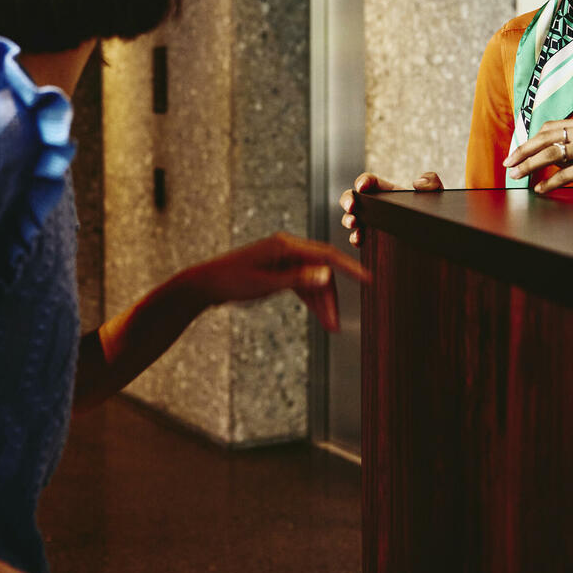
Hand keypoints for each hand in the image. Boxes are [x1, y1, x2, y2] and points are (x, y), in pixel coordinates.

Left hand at [179, 233, 368, 332]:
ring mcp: (283, 259)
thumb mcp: (265, 284)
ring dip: (322, 302)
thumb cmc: (230, 281)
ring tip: (330, 326)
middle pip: (321, 271)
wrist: (204, 285)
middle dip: (330, 298)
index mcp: (285, 246)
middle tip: (336, 325)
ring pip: (313, 280)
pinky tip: (320, 316)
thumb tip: (327, 274)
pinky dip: (310, 299)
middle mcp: (287, 249)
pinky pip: (302, 283)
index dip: (349, 267)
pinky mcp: (278, 270)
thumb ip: (297, 279)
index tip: (367, 279)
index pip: (325, 255)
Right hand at [339, 171, 443, 245]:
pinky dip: (355, 238)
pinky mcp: (374, 238)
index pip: (369, 181)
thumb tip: (417, 183)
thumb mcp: (436, 194)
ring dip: (348, 219)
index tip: (362, 187)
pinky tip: (359, 239)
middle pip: (353, 198)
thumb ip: (432, 183)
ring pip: (352, 218)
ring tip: (354, 223)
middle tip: (351, 206)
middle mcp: (376, 206)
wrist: (437, 236)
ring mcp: (373, 222)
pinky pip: (358, 237)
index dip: (362, 181)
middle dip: (347, 200)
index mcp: (388, 191)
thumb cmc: (433, 212)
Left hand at [503, 117, 572, 198]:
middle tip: (508, 163)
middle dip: (523, 151)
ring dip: (529, 166)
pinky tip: (540, 189)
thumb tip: (545, 155)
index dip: (531, 139)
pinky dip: (549, 183)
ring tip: (517, 175)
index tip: (517, 151)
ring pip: (552, 154)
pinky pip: (565, 174)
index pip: (551, 127)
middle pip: (547, 138)